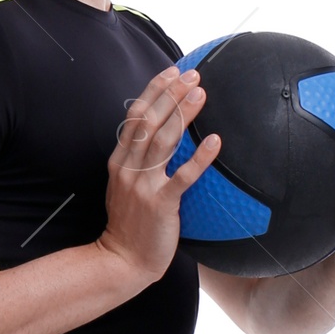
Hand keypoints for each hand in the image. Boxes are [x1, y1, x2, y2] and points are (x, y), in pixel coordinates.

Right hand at [97, 66, 219, 286]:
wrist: (121, 261)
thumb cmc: (130, 225)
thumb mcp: (125, 187)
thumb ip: (138, 162)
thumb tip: (162, 138)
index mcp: (119, 161)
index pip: (135, 116)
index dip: (154, 91)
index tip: (172, 72)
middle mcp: (128, 169)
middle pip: (149, 121)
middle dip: (171, 94)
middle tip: (193, 75)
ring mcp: (143, 186)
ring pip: (162, 141)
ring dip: (182, 114)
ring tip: (201, 94)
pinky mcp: (160, 204)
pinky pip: (183, 177)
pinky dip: (200, 157)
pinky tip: (215, 141)